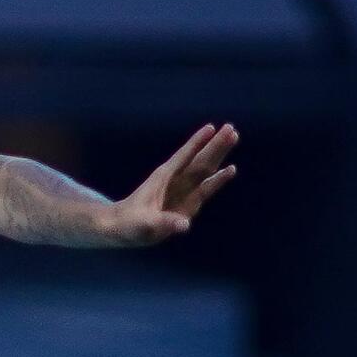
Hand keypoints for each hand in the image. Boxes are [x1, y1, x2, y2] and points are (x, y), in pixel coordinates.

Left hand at [109, 124, 237, 245]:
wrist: (123, 229)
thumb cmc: (128, 224)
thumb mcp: (143, 225)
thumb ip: (163, 224)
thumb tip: (184, 225)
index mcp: (163, 178)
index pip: (183, 157)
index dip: (196, 143)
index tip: (211, 128)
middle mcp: (176, 180)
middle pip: (199, 159)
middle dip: (215, 145)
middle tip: (231, 128)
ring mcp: (183, 190)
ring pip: (205, 168)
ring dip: (219, 154)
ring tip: (234, 137)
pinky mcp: (189, 202)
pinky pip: (207, 188)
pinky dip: (219, 179)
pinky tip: (231, 169)